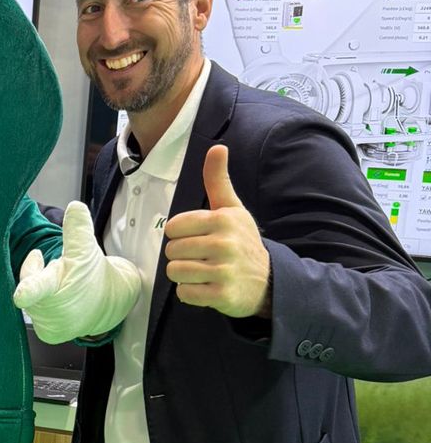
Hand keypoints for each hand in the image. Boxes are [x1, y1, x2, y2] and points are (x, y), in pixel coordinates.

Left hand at [13, 201, 140, 343]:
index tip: (19, 294)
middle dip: (39, 273)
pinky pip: (34, 312)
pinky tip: (55, 298)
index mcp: (60, 290)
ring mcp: (50, 326)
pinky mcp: (48, 334)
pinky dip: (40, 303)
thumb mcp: (87, 249)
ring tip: (61, 286)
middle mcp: (54, 313)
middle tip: (58, 269)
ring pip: (29, 299)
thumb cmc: (96, 276)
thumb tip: (74, 207)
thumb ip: (77, 228)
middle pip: (27, 284)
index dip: (28, 289)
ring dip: (40, 288)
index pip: (40, 288)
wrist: (111, 304)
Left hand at [164, 145, 270, 317]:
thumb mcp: (232, 208)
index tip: (198, 237)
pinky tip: (207, 287)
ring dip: (185, 275)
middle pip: (172, 250)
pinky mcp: (222, 295)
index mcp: (222, 220)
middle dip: (182, 256)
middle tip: (203, 257)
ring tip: (204, 272)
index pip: (172, 227)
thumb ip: (217, 180)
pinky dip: (191, 293)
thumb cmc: (242, 240)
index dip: (180, 234)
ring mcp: (224, 271)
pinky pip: (184, 293)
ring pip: (175, 272)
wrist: (270, 281)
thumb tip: (217, 147)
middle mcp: (224, 244)